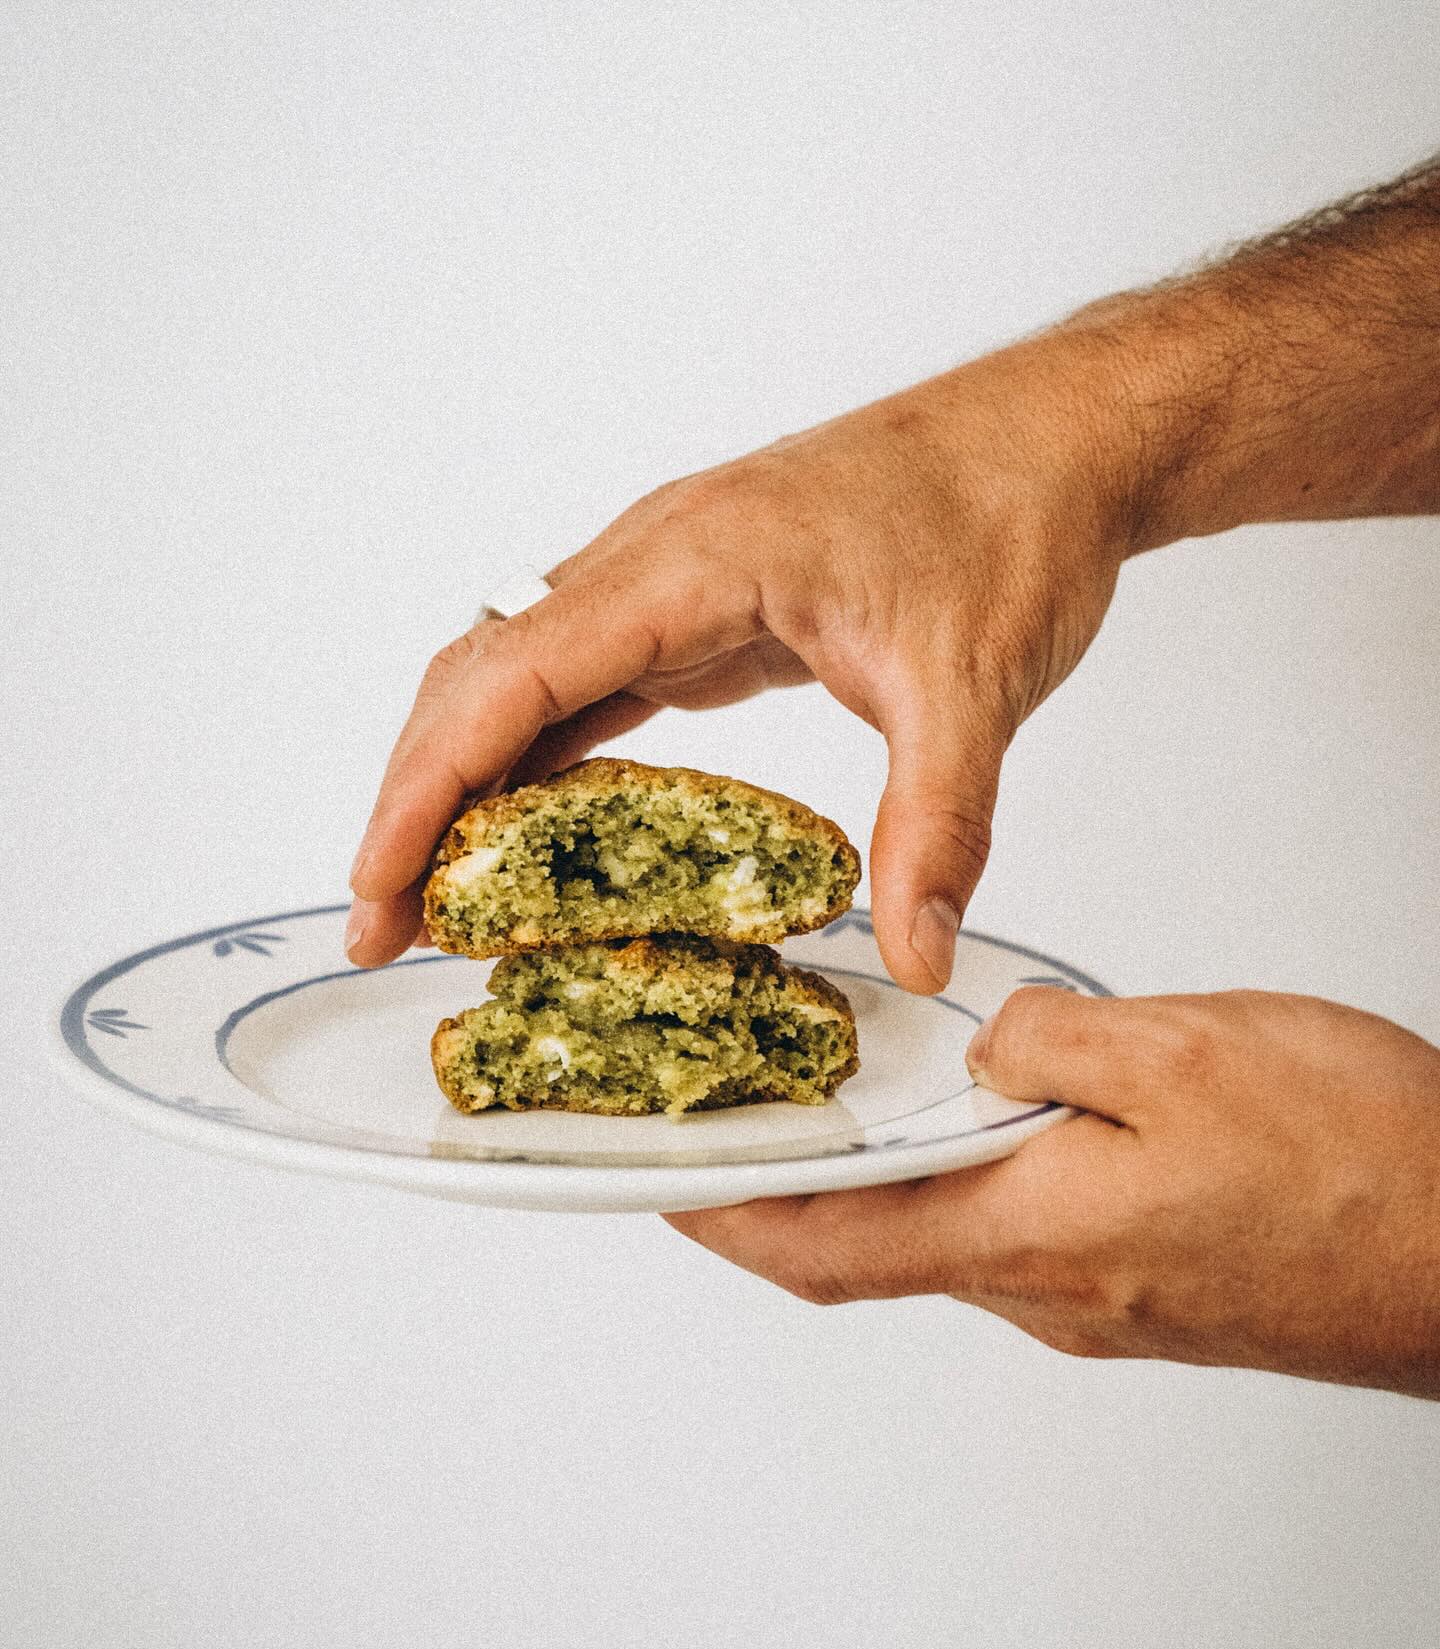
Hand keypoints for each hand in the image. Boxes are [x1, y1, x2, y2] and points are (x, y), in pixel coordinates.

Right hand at [346, 328, 1144, 984]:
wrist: (1060, 436)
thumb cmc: (1009, 517)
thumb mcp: (973, 688)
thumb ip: (937, 826)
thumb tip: (920, 953)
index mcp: (691, 561)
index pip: (510, 676)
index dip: (427, 788)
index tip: (382, 884)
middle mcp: (655, 560)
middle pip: (481, 676)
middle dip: (418, 801)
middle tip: (388, 923)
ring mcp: (672, 580)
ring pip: (522, 677)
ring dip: (467, 780)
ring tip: (440, 898)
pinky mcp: (705, 608)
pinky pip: (589, 682)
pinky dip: (541, 758)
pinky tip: (532, 832)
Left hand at [665, 988, 1439, 1400]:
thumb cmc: (1361, 1167)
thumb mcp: (1179, 1048)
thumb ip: (1046, 1039)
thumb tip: (984, 1043)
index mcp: (1029, 1232)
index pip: (823, 1245)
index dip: (722, 1218)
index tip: (654, 1183)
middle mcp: (1048, 1289)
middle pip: (875, 1241)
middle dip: (799, 1181)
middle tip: (752, 1101)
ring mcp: (1100, 1300)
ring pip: (958, 1228)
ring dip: (902, 1167)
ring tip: (881, 1078)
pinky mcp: (1149, 1289)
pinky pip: (1029, 1227)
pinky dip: (984, 1171)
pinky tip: (1016, 1104)